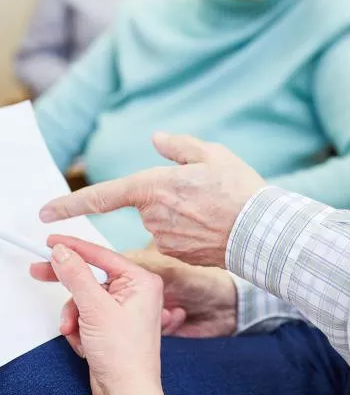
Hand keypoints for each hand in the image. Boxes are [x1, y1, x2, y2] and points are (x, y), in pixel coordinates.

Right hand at [34, 250, 237, 339]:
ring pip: (85, 300)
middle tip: (40, 272)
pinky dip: (79, 329)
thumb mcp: (95, 309)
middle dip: (70, 289)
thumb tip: (64, 253)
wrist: (127, 390)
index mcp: (141, 280)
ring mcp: (124, 308)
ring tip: (75, 332)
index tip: (53, 241)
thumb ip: (77, 277)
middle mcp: (136, 291)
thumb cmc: (125, 353)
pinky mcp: (113, 324)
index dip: (75, 247)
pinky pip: (86, 316)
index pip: (102, 255)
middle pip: (92, 278)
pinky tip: (84, 343)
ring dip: (74, 317)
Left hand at [40, 133, 266, 267]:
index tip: (45, 212)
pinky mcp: (176, 255)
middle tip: (204, 190)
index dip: (71, 204)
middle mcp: (153, 215)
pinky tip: (213, 224)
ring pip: (161, 220)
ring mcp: (164, 238)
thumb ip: (179, 146)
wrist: (260, 230)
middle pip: (146, 203)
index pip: (104, 195)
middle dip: (166, 196)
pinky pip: (174, 237)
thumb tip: (157, 139)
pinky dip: (188, 229)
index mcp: (156, 186)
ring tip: (214, 207)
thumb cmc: (238, 187)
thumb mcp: (213, 154)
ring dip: (179, 213)